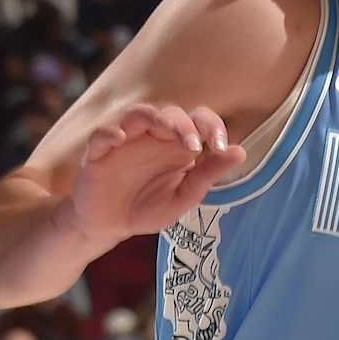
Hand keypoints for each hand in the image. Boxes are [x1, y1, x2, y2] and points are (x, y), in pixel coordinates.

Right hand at [68, 102, 245, 244]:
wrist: (109, 226)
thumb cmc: (147, 207)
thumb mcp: (183, 196)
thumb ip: (207, 174)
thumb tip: (240, 152)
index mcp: (177, 145)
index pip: (198, 120)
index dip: (212, 126)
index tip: (220, 146)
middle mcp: (153, 136)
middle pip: (170, 113)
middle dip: (184, 125)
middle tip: (193, 145)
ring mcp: (125, 141)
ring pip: (138, 114)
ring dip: (154, 118)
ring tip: (166, 132)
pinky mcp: (98, 153)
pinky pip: (101, 134)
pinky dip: (109, 133)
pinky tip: (120, 139)